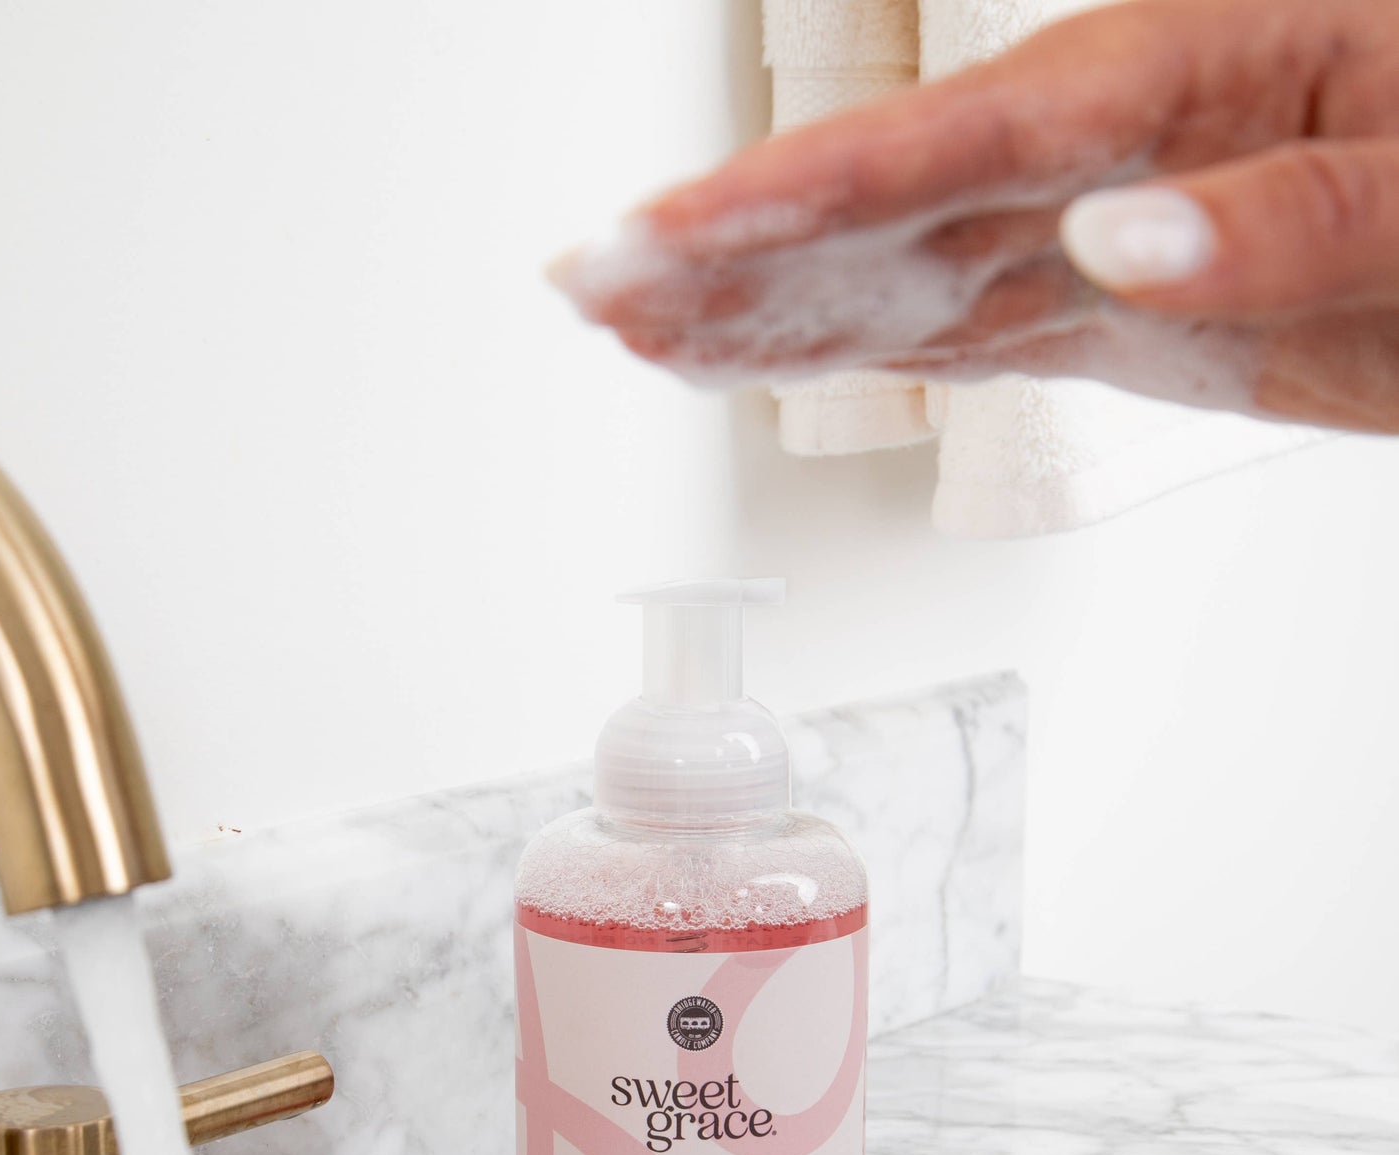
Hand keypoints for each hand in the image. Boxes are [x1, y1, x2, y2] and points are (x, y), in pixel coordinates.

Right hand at [552, 0, 1398, 430]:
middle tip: (594, 284)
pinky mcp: (1140, 307)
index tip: (689, 231)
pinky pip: (976, 323)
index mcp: (1199, 71)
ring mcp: (1122, 230)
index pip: (973, 139)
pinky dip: (871, 346)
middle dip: (741, 243)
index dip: (819, 193)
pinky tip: (782, 351)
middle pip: (902, 197)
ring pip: (913, 268)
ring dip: (772, 302)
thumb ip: (1292, 219)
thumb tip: (1116, 238)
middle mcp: (1129, 147)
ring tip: (635, 324)